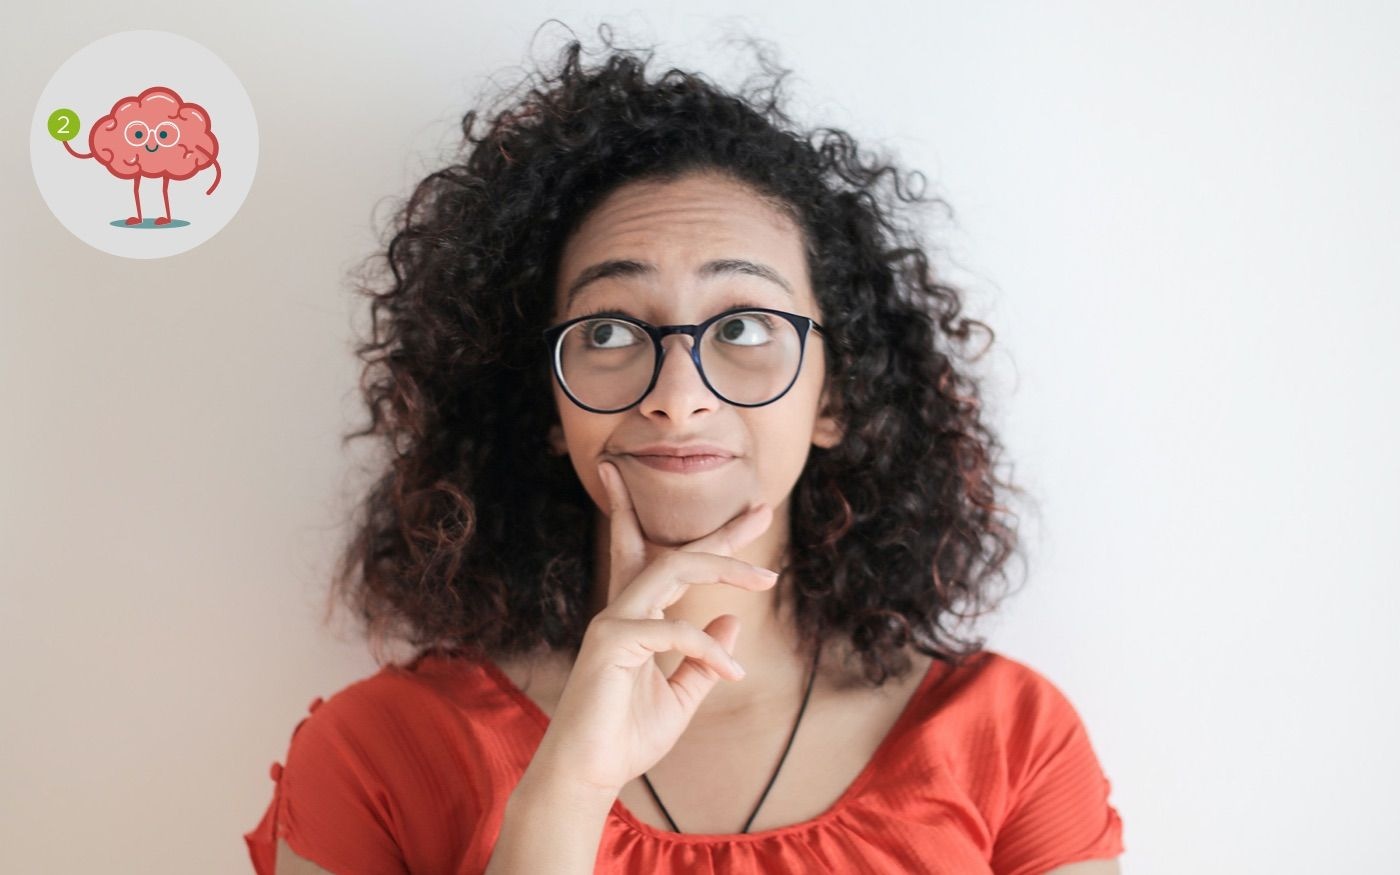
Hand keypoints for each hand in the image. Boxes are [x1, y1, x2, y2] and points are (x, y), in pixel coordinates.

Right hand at [526, 459, 778, 796]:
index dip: (709, 543)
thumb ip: (703, 659)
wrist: (588, 774)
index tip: (752, 520)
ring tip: (766, 579)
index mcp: (637, 619)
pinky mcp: (611, 642)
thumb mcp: (680, 697)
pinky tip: (732, 673)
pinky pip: (673, 630)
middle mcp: (623, 611)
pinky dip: (708, 649)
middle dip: (720, 534)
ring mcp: (613, 622)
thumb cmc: (626, 737)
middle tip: (764, 512)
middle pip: (674, 554)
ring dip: (723, 567)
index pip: (669, 565)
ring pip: (672, 570)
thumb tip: (731, 618)